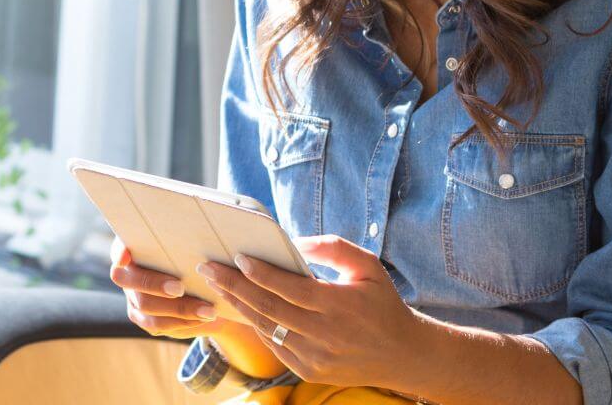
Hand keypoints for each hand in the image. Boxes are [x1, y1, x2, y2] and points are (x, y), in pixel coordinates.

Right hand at [107, 235, 229, 339]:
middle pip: (132, 281)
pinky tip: (202, 318)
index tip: (126, 258)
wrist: (199, 281)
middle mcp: (127, 272)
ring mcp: (132, 296)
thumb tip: (192, 227)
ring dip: (179, 309)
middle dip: (155, 285)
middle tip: (180, 288)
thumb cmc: (192, 252)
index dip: (120, 252)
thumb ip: (182, 236)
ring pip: (146, 307)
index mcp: (134, 247)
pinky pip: (156, 325)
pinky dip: (181, 322)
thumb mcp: (187, 242)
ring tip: (207, 310)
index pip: (119, 247)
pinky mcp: (142, 316)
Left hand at [196, 234, 430, 389]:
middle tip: (208, 268)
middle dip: (234, 286)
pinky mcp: (309, 370)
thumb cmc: (383, 303)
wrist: (402, 355)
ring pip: (266, 327)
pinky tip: (240, 306)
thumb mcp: (368, 267)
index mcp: (338, 305)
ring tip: (217, 284)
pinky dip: (254, 324)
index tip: (238, 256)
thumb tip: (296, 242)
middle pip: (268, 308)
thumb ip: (334, 248)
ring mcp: (314, 356)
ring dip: (238, 304)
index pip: (289, 288)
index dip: (261, 273)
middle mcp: (323, 333)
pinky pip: (274, 344)